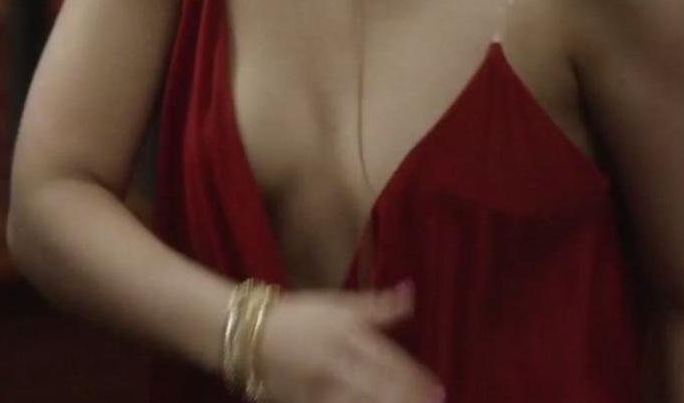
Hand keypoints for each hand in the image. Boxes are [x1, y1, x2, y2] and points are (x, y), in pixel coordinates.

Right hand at [251, 283, 442, 402]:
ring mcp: (316, 386)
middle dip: (408, 399)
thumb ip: (377, 305)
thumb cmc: (298, 316)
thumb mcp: (337, 304)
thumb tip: (411, 291)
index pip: (389, 361)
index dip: (415, 379)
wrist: (246, 333)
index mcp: (345, 333)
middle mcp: (333, 360)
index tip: (438, 390)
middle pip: (380, 388)